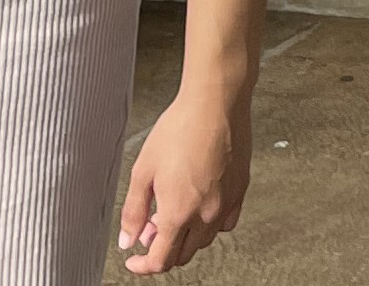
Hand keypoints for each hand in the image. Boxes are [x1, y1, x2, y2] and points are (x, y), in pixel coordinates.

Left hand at [117, 85, 248, 273]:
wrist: (216, 103)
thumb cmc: (181, 128)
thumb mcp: (143, 170)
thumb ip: (133, 211)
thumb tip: (128, 239)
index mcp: (179, 213)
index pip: (161, 260)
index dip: (143, 266)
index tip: (134, 261)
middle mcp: (206, 215)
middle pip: (183, 255)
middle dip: (161, 249)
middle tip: (149, 230)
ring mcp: (226, 204)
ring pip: (204, 241)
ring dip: (185, 237)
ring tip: (172, 211)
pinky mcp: (240, 190)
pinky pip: (225, 223)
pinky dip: (209, 225)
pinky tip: (199, 206)